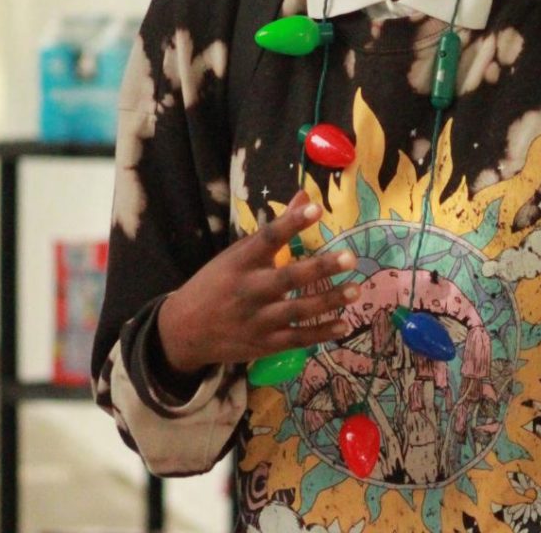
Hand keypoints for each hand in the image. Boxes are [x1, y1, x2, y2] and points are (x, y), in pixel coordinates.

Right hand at [157, 190, 358, 374]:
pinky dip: (321, 333)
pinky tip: (344, 325)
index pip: (267, 238)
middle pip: (288, 278)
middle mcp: (249, 290)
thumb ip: (273, 230)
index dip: (291, 223)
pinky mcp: (264, 344)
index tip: (315, 208)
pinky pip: (297, 339)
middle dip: (320, 268)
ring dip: (329, 301)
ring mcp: (257, 320)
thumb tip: (303, 196)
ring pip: (298, 310)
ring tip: (356, 289)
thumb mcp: (236, 254)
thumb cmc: (216, 284)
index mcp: (240, 262)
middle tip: (350, 257)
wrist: (184, 331)